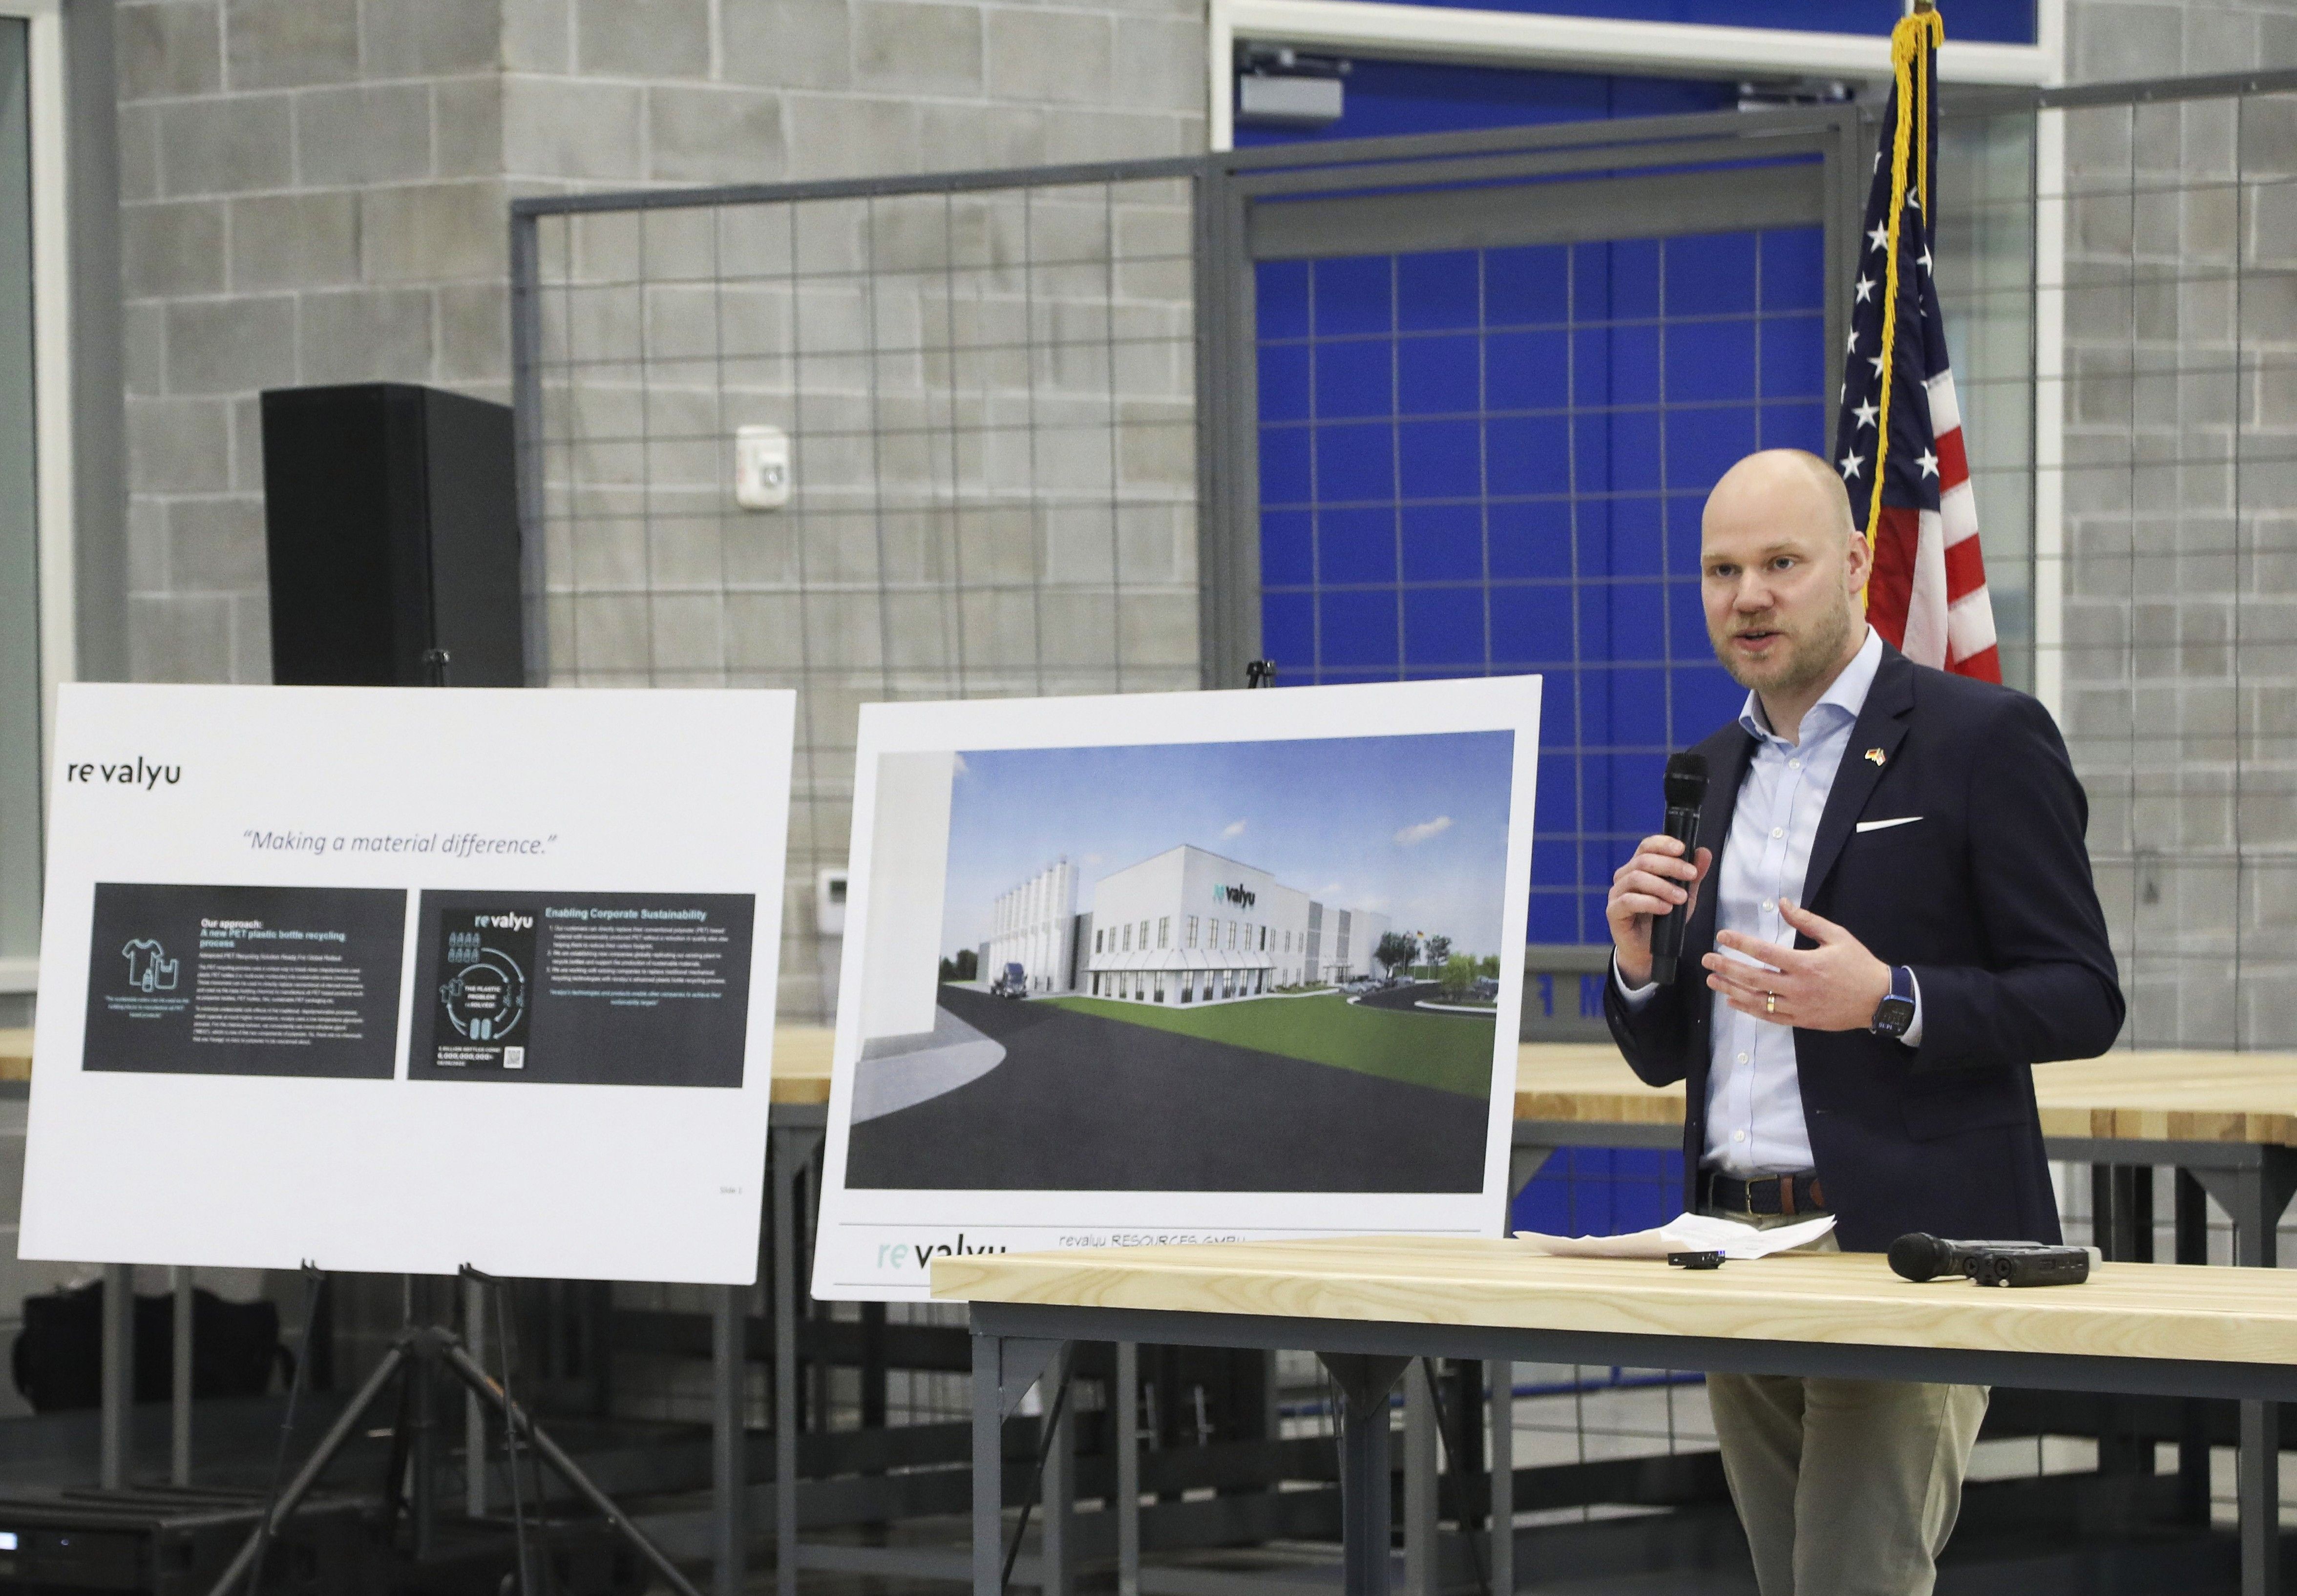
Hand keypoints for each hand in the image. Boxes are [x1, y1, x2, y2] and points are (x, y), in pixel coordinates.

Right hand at [1607, 835, 1712, 986]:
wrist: (1649, 949)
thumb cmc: (1664, 919)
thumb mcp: (1685, 895)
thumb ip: (1694, 875)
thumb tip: (1704, 852)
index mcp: (1640, 867)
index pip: (1647, 846)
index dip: (1663, 843)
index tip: (1682, 849)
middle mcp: (1625, 876)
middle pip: (1644, 860)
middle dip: (1670, 865)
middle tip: (1691, 875)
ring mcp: (1617, 893)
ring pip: (1636, 878)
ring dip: (1662, 886)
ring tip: (1681, 897)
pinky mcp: (1613, 911)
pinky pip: (1629, 901)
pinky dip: (1650, 902)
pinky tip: (1666, 909)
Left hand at [1703, 899, 1890, 1030]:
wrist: (1880, 1000)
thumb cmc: (1859, 965)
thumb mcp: (1837, 936)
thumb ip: (1807, 920)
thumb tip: (1783, 903)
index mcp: (1806, 964)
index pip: (1764, 952)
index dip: (1740, 943)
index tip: (1722, 936)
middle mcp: (1798, 987)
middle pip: (1753, 978)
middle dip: (1726, 968)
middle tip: (1707, 960)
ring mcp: (1798, 1007)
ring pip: (1757, 1000)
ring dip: (1731, 989)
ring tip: (1712, 980)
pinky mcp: (1801, 1021)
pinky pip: (1769, 1017)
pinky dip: (1748, 1009)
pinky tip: (1732, 1001)